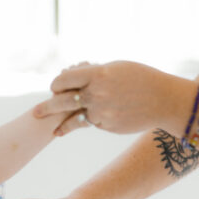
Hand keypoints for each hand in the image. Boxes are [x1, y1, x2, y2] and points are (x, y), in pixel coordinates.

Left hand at [34, 61, 166, 134]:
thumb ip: (94, 73)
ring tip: (54, 131)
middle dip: (47, 108)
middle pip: (62, 101)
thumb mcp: (117, 68)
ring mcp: (101, 112)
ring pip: (75, 117)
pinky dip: (87, 122)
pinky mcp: (107, 126)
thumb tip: (74, 76)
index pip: (65, 79)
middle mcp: (96, 94)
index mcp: (98, 74)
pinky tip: (77, 127)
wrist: (163, 100)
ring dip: (63, 123)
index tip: (55, 87)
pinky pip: (92, 123)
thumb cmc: (141, 78)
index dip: (57, 83)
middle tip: (35, 114)